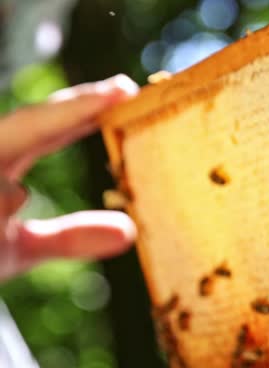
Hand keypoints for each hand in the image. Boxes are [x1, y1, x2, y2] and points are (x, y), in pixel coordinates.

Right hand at [0, 74, 138, 280]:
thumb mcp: (17, 248)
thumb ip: (69, 237)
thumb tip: (129, 232)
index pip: (43, 128)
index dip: (83, 109)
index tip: (126, 90)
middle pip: (24, 126)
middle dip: (70, 111)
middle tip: (120, 90)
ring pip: (3, 175)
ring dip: (19, 175)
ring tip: (53, 166)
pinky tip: (7, 201)